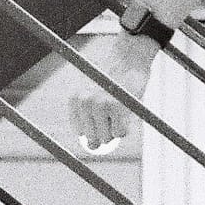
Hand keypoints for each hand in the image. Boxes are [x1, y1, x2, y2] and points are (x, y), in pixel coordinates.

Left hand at [70, 29, 158, 152]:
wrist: (129, 56)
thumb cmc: (113, 77)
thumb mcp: (93, 92)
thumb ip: (88, 115)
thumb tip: (92, 147)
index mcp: (75, 100)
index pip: (80, 132)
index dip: (93, 130)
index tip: (102, 120)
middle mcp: (84, 103)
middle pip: (93, 140)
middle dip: (105, 133)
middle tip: (113, 114)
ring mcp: (99, 105)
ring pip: (107, 138)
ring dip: (116, 130)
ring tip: (119, 108)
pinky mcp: (116, 108)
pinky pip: (120, 134)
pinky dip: (126, 127)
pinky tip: (126, 110)